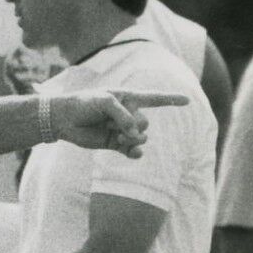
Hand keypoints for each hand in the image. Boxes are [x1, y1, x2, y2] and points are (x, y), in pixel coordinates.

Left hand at [52, 90, 188, 157]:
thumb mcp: (104, 102)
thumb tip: (135, 134)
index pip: (155, 98)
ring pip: (140, 137)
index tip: (187, 100)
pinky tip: (134, 154)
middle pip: (145, 123)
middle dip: (134, 126)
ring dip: (131, 139)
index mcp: (129, 98)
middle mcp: (128, 114)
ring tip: (116, 137)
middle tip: (114, 124)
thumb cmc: (84, 103)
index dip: (171, 100)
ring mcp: (122, 129)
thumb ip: (122, 115)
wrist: (65, 119)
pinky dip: (135, 153)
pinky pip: (132, 151)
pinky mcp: (114, 144)